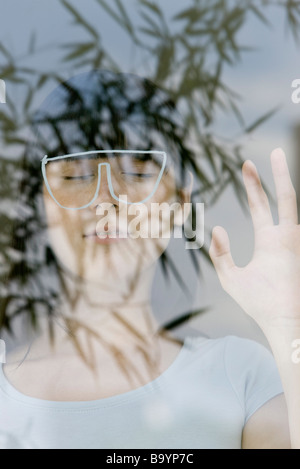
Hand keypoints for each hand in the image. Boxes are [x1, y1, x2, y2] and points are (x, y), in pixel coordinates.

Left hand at [209, 148, 299, 333]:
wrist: (281, 323)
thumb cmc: (258, 303)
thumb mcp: (231, 277)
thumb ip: (220, 255)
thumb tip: (216, 228)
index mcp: (269, 241)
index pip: (260, 206)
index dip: (254, 186)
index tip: (246, 166)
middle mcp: (284, 236)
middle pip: (276, 198)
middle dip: (267, 177)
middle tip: (259, 156)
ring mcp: (295, 240)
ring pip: (291, 201)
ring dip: (284, 179)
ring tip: (277, 153)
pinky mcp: (299, 246)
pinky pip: (297, 220)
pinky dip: (292, 204)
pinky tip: (287, 196)